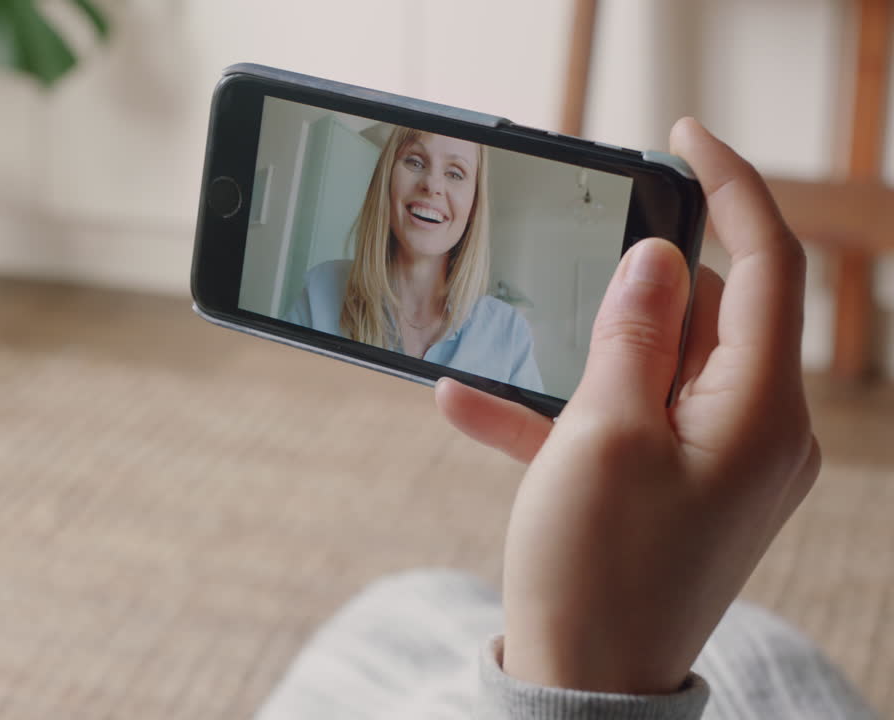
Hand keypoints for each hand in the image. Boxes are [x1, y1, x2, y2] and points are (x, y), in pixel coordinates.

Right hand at [436, 118, 817, 694]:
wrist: (584, 688)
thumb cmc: (596, 571)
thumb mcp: (601, 435)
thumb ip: (632, 335)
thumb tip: (659, 258)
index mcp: (757, 412)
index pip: (766, 266)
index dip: (730, 188)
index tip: (684, 137)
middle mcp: (753, 433)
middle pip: (708, 318)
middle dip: (636, 287)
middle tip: (575, 257)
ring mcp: (714, 466)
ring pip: (655, 370)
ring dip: (581, 356)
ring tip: (510, 350)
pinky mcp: (672, 492)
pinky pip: (622, 426)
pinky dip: (561, 412)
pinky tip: (469, 404)